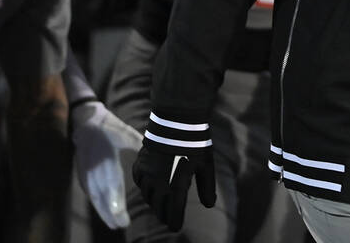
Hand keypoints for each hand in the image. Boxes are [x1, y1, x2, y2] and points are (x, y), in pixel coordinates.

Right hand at [72, 100, 142, 228]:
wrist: (86, 121)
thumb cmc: (110, 128)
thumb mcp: (127, 135)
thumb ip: (139, 148)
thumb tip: (157, 158)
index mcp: (106, 160)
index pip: (111, 187)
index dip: (116, 205)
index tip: (122, 217)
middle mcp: (94, 170)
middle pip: (102, 196)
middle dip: (110, 213)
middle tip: (120, 225)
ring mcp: (86, 173)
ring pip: (94, 197)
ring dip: (103, 211)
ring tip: (113, 224)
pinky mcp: (82, 174)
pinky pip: (89, 192)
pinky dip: (97, 203)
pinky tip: (104, 212)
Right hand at [131, 113, 215, 231]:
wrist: (176, 123)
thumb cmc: (195, 144)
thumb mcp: (205, 167)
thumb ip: (207, 187)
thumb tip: (209, 205)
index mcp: (175, 187)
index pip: (173, 212)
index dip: (175, 222)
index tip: (176, 227)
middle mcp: (158, 184)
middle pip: (158, 207)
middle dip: (164, 215)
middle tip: (168, 219)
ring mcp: (147, 174)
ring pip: (147, 196)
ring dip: (154, 202)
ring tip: (160, 205)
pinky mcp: (140, 164)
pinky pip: (139, 182)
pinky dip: (144, 187)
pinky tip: (150, 187)